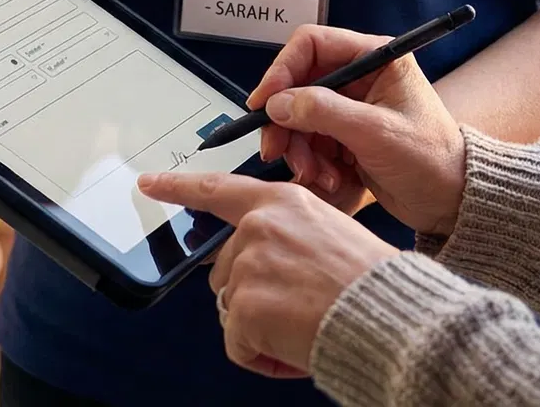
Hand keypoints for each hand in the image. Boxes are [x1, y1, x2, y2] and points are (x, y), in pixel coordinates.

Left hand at [138, 172, 397, 376]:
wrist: (391, 316)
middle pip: (225, 272)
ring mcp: (248, 265)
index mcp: (283, 202)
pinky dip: (262, 357)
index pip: (218, 190)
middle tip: (301, 306)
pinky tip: (295, 347)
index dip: (179, 187)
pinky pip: (238, 345)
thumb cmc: (373, 282)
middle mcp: (259, 226)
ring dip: (261, 328)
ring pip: (232, 310)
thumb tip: (256, 261)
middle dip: (252, 298)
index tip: (148, 183)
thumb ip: (286, 236)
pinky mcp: (244, 306)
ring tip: (306, 323)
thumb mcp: (330, 233)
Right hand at [251, 25, 468, 237]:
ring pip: (298, 116)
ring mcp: (350, 107)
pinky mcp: (345, 134)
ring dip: (298, 148)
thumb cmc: (431, 160)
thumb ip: (323, 112)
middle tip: (276, 150)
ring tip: (315, 175)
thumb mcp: (376, 132)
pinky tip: (330, 180)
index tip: (264, 102)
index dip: (282, 69)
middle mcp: (360, 76)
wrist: (451, 202)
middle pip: (298, 84)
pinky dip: (310, 161)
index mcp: (376, 58)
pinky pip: (309, 141)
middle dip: (285, 121)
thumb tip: (277, 102)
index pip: (312, 44)